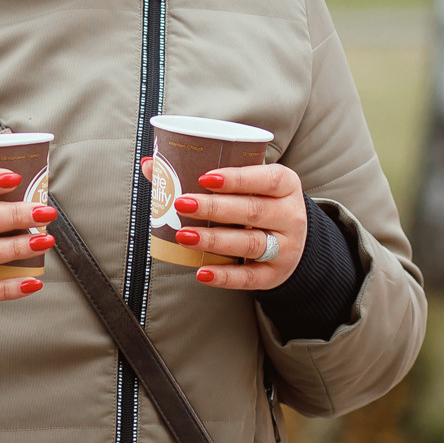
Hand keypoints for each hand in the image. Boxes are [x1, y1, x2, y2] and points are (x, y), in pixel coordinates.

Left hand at [147, 159, 306, 289]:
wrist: (292, 241)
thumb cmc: (259, 202)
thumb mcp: (247, 184)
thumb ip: (204, 172)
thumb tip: (151, 165)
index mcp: (286, 185)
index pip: (267, 179)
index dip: (237, 178)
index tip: (205, 177)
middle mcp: (290, 216)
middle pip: (252, 211)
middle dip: (214, 208)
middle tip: (182, 203)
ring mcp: (285, 248)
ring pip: (249, 244)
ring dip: (214, 240)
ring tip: (183, 236)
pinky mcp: (274, 275)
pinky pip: (249, 277)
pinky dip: (225, 276)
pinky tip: (201, 272)